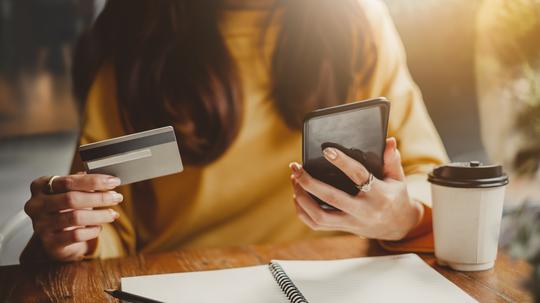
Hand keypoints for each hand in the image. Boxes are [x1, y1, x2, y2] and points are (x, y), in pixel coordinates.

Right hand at [24, 173, 122, 260]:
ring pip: (75, 218)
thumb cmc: (65, 208)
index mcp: (40, 186)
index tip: (113, 181)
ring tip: (112, 213)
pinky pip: (76, 235)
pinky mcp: (51, 243)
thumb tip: (108, 180)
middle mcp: (36, 205)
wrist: (55, 236)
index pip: (68, 181)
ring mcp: (41, 225)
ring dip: (99, 215)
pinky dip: (92, 231)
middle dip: (99, 198)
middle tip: (116, 197)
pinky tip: (99, 227)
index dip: (94, 181)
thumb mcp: (72, 191)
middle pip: (71, 199)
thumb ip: (85, 184)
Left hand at [290, 137, 422, 240]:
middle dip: (309, 182)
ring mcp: (352, 223)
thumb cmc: (395, 196)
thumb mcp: (398, 178)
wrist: (398, 226)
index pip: (358, 176)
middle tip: (296, 167)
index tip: (326, 150)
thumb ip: (392, 160)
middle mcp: (364, 211)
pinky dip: (303, 212)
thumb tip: (388, 140)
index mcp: (379, 195)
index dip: (342, 162)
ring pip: (320, 216)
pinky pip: (317, 224)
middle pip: (331, 198)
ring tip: (295, 179)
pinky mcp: (343, 229)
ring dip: (302, 198)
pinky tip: (297, 196)